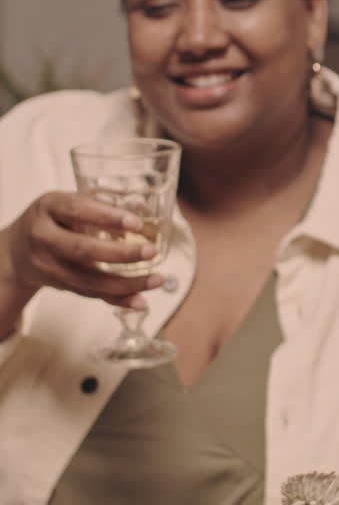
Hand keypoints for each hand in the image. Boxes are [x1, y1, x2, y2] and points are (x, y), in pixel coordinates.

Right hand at [0, 191, 164, 311]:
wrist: (16, 251)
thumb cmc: (54, 219)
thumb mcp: (67, 203)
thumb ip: (99, 206)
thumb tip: (143, 210)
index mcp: (49, 207)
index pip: (77, 210)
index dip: (107, 217)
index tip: (136, 223)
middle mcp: (44, 237)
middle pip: (82, 249)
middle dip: (120, 254)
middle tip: (151, 252)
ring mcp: (49, 266)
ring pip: (88, 279)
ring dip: (126, 284)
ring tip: (157, 279)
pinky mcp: (59, 285)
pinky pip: (90, 294)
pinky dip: (117, 299)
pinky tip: (141, 301)